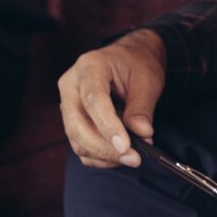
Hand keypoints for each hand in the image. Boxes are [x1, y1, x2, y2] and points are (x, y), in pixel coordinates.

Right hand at [58, 30, 167, 167]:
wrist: (129, 58)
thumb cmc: (137, 64)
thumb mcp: (147, 80)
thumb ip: (142, 108)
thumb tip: (142, 134)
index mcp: (89, 67)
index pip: (93, 100)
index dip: (108, 126)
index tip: (125, 146)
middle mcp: (71, 86)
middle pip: (77, 124)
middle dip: (104, 148)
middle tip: (134, 158)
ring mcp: (68, 105)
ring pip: (77, 140)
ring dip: (104, 155)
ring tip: (133, 155)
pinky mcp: (73, 121)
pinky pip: (81, 147)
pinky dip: (100, 157)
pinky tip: (121, 155)